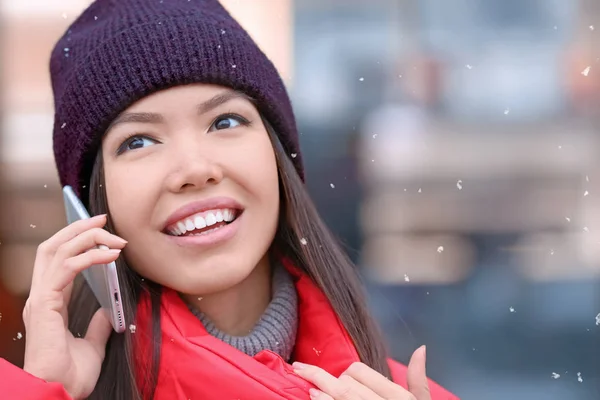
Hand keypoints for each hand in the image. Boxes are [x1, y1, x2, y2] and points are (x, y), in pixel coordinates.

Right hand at [22, 214, 126, 399]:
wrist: (56, 394)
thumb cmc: (69, 377)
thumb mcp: (91, 346)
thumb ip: (97, 327)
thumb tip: (106, 311)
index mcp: (49, 303)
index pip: (58, 259)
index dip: (76, 240)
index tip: (100, 229)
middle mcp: (42, 296)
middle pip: (53, 246)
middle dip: (78, 228)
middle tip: (103, 218)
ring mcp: (41, 299)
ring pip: (57, 250)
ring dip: (86, 237)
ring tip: (112, 236)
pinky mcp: (46, 304)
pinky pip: (67, 268)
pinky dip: (89, 256)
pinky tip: (110, 255)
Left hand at [292, 345, 429, 399]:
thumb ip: (418, 379)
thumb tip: (420, 349)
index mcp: (398, 397)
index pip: (361, 372)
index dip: (345, 372)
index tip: (337, 374)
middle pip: (345, 383)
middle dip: (325, 377)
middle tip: (304, 371)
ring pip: (340, 395)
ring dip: (319, 388)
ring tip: (306, 382)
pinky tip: (314, 397)